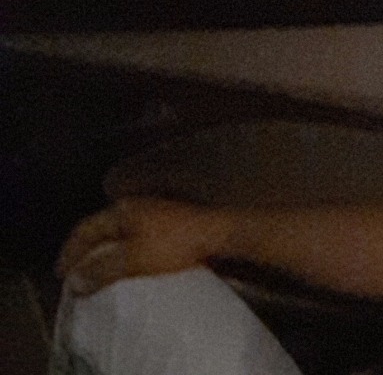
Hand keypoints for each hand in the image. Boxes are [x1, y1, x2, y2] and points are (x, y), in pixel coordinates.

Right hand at [56, 197, 233, 294]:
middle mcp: (138, 204)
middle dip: (86, 250)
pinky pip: (137, 235)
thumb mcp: (132, 260)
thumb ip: (101, 270)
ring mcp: (156, 211)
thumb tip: (75, 281)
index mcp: (124, 209)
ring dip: (106, 250)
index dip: (70, 251)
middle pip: (102, 227)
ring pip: (120, 231)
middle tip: (76, 272)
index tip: (61, 273)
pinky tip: (129, 263)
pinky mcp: (171, 221)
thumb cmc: (175, 243)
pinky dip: (124, 250)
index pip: (86, 228)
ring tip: (99, 271)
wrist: (217, 234)